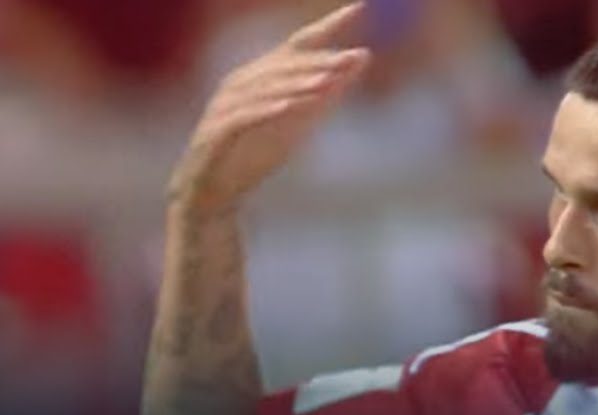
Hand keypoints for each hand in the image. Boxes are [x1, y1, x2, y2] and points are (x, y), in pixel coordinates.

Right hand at [169, 2, 371, 216]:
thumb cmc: (256, 153)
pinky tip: (287, 108)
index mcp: (263, 76)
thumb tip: (362, 57)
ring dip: (295, 84)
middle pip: (282, 65)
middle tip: (348, 60)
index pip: (299, 44)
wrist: (216, 192)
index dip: (328, 25)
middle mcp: (242, 83)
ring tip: (324, 84)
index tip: (360, 8)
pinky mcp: (216, 132)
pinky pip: (241, 117)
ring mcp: (226, 106)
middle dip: (317, 61)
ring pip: (262, 87)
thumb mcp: (302, 119)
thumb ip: (329, 91)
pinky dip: (265, 110)